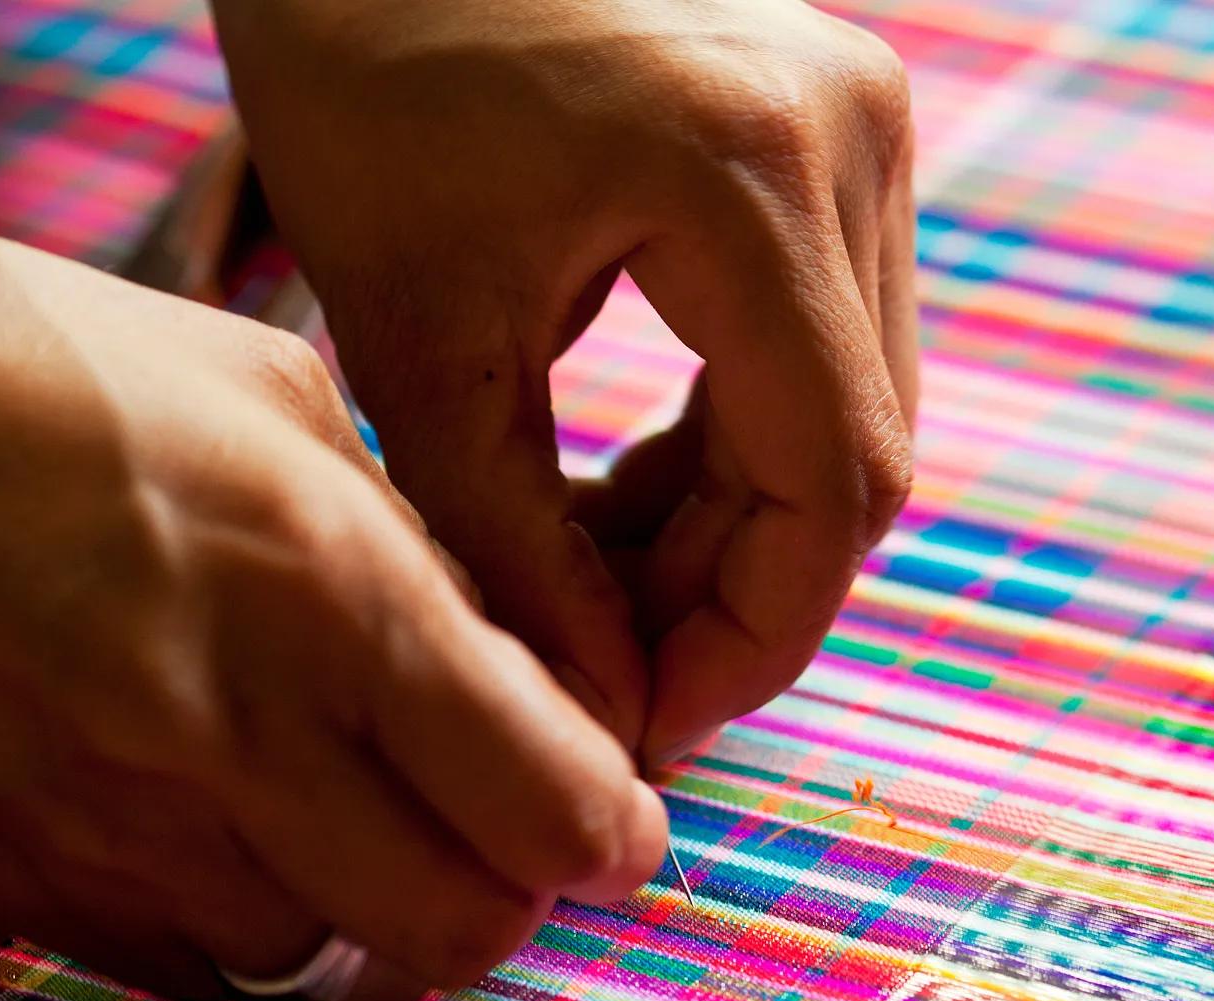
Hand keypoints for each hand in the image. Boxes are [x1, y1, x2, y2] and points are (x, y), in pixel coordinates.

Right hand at [0, 201, 665, 1000]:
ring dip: (369, 910)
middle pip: (467, 931)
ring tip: (332, 808)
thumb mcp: (258, 389)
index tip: (614, 821)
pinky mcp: (33, 894)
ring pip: (332, 965)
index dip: (614, 831)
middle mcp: (247, 742)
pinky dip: (247, 926)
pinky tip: (219, 831)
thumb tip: (499, 649)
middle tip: (499, 835)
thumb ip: (405, 538)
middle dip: (514, 896)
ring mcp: (130, 839)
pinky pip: (198, 973)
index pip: (554, 802)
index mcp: (333, 595)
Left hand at [213, 0, 919, 763]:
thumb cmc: (355, 63)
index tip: (650, 722)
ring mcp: (858, 123)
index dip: (752, 637)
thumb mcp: (415, 336)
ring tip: (590, 581)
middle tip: (604, 671)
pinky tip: (623, 492)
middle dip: (733, 592)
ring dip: (734, 525)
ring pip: (851, 414)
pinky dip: (736, 442)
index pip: (831, 484)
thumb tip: (606, 710)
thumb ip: (513, 543)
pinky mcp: (831, 132)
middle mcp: (849, 134)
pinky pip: (823, 345)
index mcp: (752, 173)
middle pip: (858, 458)